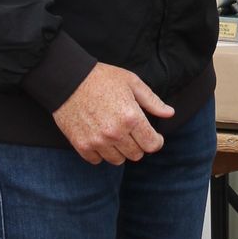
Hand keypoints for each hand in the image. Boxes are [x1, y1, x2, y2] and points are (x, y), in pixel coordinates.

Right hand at [53, 62, 174, 164]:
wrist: (68, 79)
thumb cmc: (102, 78)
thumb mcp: (132, 83)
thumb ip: (152, 101)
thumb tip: (170, 113)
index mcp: (132, 117)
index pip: (152, 145)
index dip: (156, 141)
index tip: (153, 136)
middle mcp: (115, 133)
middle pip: (136, 155)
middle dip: (138, 145)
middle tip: (131, 132)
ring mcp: (97, 141)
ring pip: (118, 160)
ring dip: (120, 150)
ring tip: (115, 133)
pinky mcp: (81, 145)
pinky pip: (97, 160)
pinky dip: (100, 152)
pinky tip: (100, 137)